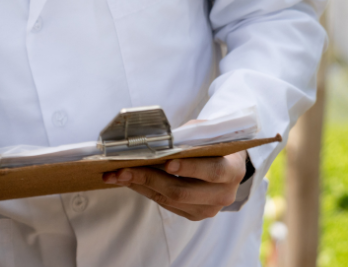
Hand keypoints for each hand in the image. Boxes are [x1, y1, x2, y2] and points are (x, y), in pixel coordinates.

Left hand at [102, 152, 247, 220]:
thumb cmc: (212, 143)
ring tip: (115, 175)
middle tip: (122, 169)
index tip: (167, 163)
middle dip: (149, 178)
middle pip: (182, 191)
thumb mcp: (205, 134)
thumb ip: (188, 138)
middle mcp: (223, 195)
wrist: (227, 163)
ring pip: (169, 200)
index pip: (212, 171)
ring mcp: (208, 209)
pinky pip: (165, 204)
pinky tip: (127, 180)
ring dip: (139, 185)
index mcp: (232, 170)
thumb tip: (155, 140)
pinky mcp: (193, 214)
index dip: (190, 168)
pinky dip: (144, 190)